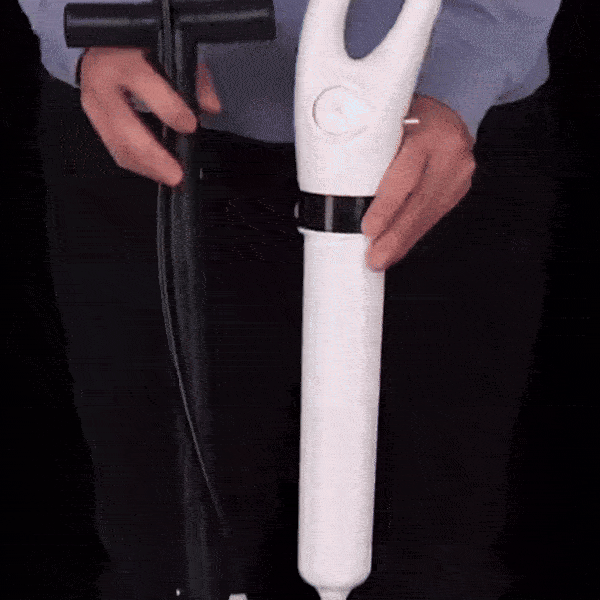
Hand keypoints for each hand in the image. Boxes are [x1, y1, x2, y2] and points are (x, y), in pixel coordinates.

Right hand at [79, 47, 220, 186]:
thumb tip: (211, 106)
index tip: (190, 126)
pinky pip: (115, 150)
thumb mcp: (167, 53)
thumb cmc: (137, 50)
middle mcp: (103, 83)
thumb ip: (194, 78)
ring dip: (146, 167)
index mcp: (123, 61)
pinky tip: (155, 171)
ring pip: (118, 145)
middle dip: (154, 156)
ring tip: (169, 177)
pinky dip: (138, 165)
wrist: (101, 46)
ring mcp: (94, 104)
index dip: (169, 108)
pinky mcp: (94, 122)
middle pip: (125, 128)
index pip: (145, 85)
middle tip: (176, 173)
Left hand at [361, 94, 475, 271]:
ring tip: (382, 259)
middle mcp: (451, 151)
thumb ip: (368, 145)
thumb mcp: (386, 119)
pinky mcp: (459, 187)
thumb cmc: (403, 114)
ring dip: (403, 241)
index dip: (387, 206)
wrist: (439, 113)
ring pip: (428, 214)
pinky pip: (434, 215)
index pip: (406, 174)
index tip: (369, 228)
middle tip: (374, 259)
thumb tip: (332, 183)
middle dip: (394, 236)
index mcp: (429, 130)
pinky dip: (413, 233)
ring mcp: (460, 171)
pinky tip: (399, 247)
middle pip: (420, 203)